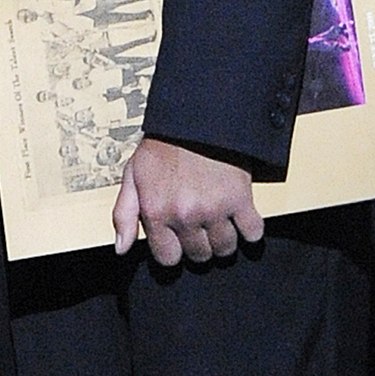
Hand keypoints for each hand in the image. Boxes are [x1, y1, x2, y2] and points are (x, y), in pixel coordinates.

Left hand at [112, 137, 263, 266]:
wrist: (195, 117)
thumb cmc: (163, 146)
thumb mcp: (133, 174)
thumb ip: (124, 214)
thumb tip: (121, 249)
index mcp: (157, 211)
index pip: (168, 258)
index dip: (174, 249)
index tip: (178, 237)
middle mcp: (185, 214)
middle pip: (199, 255)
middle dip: (199, 243)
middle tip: (199, 222)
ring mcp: (214, 208)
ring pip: (225, 248)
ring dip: (224, 238)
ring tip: (218, 219)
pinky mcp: (240, 199)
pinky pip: (253, 233)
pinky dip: (250, 229)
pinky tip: (241, 217)